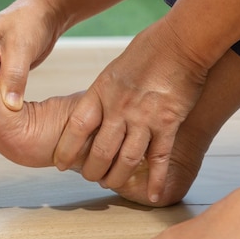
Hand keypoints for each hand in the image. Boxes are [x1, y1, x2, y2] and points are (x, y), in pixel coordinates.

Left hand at [53, 18, 208, 202]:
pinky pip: (159, 159)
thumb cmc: (147, 51)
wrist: (180, 42)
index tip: (59, 164)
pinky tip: (154, 196)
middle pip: (100, 152)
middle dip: (92, 171)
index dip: (65, 150)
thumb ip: (103, 94)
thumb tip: (93, 111)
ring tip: (113, 184)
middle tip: (91, 178)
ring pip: (126, 160)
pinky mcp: (168, 124)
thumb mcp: (113, 70)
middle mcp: (119, 109)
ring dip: (118, 178)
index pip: (76, 129)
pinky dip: (156, 180)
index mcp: (101, 93)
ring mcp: (144, 119)